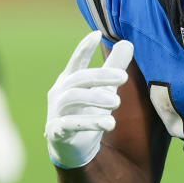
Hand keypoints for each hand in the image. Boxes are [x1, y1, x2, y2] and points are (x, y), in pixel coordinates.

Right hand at [45, 30, 133, 168]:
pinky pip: (70, 124)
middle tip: (124, 77)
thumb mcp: (102, 89)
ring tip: (117, 102)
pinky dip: (90, 122)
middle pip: (79, 78)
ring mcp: (56, 111)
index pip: (76, 61)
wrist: (72, 148)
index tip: (96, 34)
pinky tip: (110, 123)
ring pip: (73, 98)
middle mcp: (60, 93)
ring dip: (96, 98)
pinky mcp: (57, 131)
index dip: (84, 48)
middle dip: (101, 76)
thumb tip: (127, 42)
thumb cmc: (87, 112)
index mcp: (69, 80)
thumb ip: (113, 67)